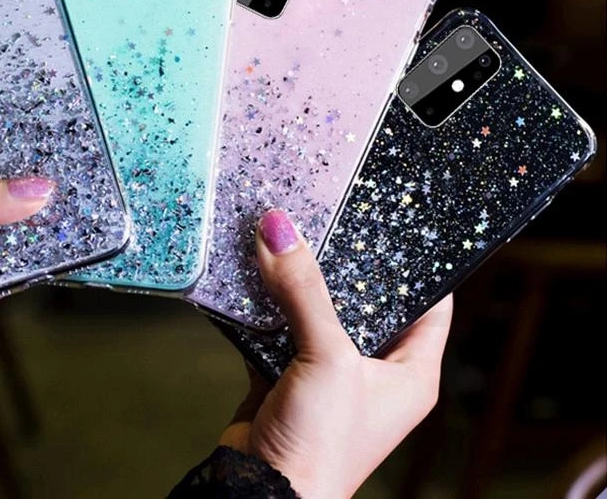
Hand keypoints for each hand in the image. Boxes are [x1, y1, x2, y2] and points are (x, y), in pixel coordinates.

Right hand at [220, 210, 452, 498]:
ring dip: (300, 279)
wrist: (263, 492)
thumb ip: (304, 290)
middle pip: (367, 299)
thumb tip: (280, 230)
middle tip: (331, 217)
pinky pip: (281, 324)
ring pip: (318, 309)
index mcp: (410, 371)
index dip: (419, 264)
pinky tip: (257, 271)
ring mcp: (330, 371)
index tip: (398, 222)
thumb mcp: (327, 357)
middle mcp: (374, 369)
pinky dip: (268, 301)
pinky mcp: (288, 372)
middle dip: (345, 262)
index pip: (430, 303)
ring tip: (289, 234)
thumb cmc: (322, 445)